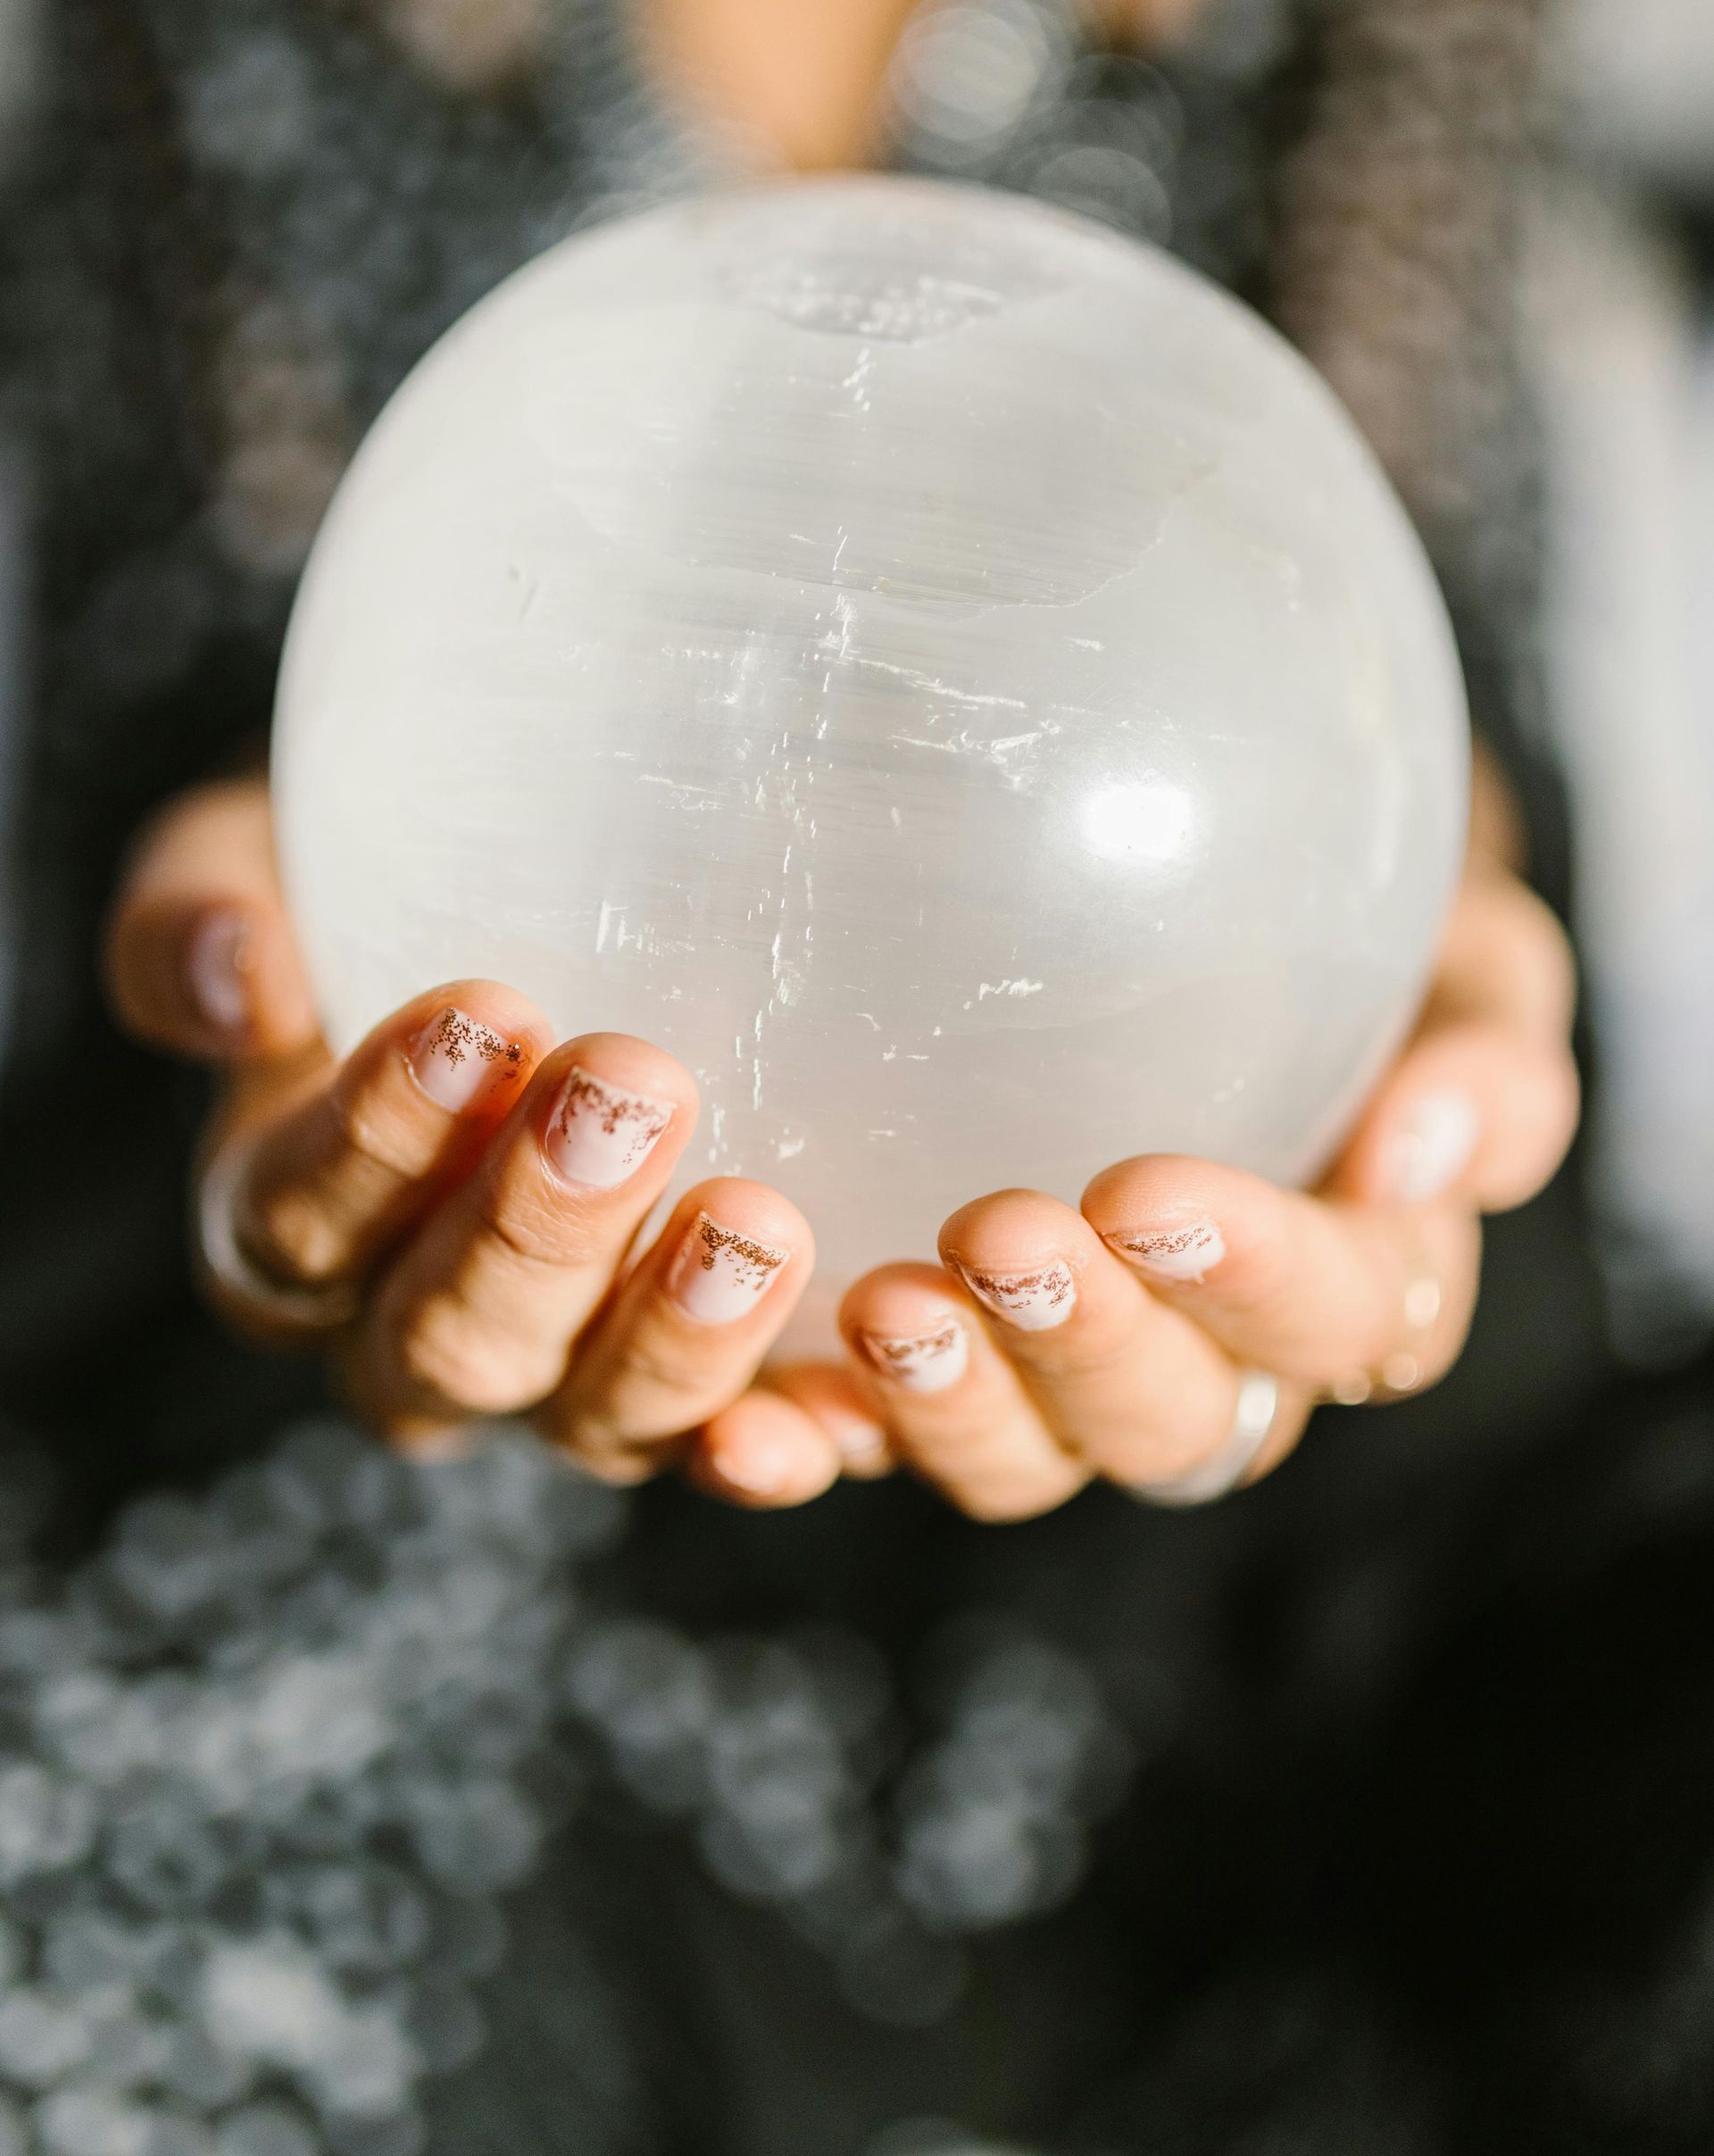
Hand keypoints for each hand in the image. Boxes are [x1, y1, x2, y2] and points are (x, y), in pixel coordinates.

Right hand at [104, 775, 880, 1490]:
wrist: (543, 901)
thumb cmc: (391, 881)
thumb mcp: (259, 857)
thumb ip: (203, 908)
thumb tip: (232, 975)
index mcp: (292, 1227)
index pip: (301, 1219)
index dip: (378, 1137)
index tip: (479, 1015)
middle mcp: (420, 1336)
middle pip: (452, 1341)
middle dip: (538, 1228)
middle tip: (632, 1089)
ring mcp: (572, 1386)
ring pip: (599, 1417)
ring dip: (675, 1334)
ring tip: (756, 1219)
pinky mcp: (715, 1398)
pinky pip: (744, 1454)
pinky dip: (791, 1440)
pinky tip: (847, 1396)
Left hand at [829, 759, 1579, 1519]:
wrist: (1224, 930)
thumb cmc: (1357, 957)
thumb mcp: (1466, 974)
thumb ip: (1485, 1058)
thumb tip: (1428, 1140)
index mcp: (1352, 1288)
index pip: (1340, 1325)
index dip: (1256, 1279)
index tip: (1149, 1185)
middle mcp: (1205, 1368)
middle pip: (1167, 1422)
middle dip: (1081, 1345)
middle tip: (1000, 1232)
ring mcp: (1053, 1386)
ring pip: (1019, 1461)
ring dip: (948, 1404)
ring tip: (882, 1306)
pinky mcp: (919, 1375)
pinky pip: (865, 1445)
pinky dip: (806, 1449)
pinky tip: (749, 1424)